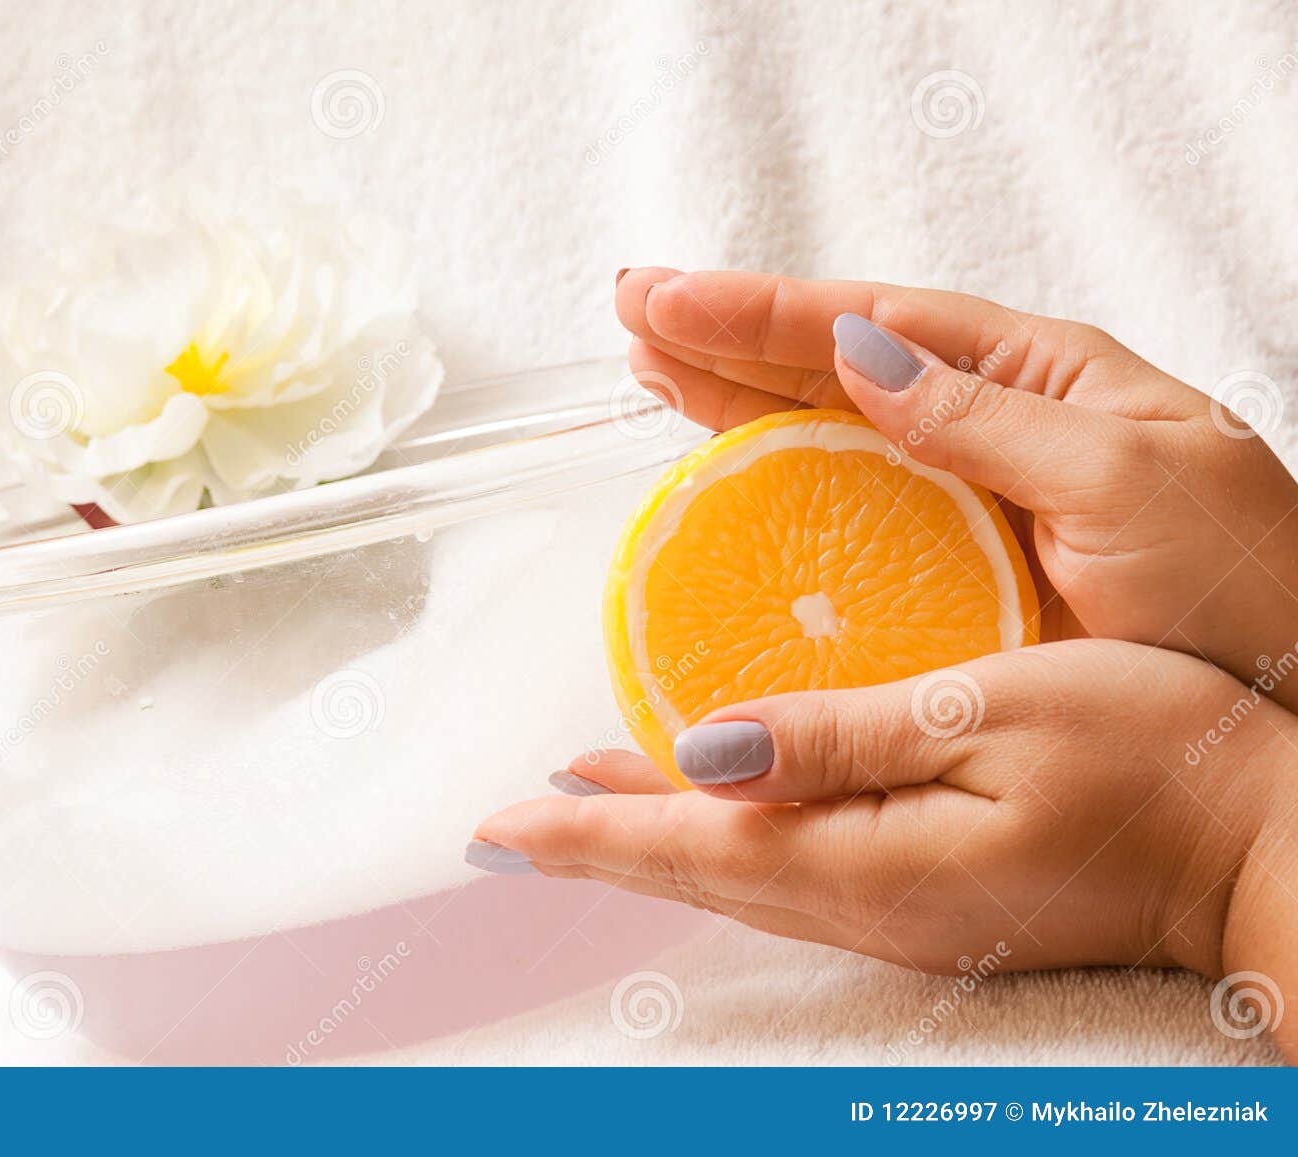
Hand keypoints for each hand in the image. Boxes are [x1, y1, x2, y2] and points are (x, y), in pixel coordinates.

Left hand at [470, 640, 1297, 1058]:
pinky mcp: (930, 899)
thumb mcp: (994, 713)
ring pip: (735, 881)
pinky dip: (723, 847)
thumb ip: (840, 738)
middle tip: (510, 824)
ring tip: (580, 805)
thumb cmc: (1152, 760)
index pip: (684, 848)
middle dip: (593, 844)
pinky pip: (788, 876)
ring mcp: (898, 911)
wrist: (1265, 847)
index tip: (493, 825)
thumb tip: (704, 751)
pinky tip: (714, 813)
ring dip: (649, 846)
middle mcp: (865, 903)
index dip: (581, 831)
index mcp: (866, 858)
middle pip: (693, 876)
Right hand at [615, 269, 1297, 710]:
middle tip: (632, 316)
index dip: (767, 311)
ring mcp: (967, 502)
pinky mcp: (953, 579)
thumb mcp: (1128, 476)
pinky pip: (850, 524)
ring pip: (831, 435)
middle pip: (837, 366)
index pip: (881, 321)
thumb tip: (859, 351)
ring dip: (737, 404)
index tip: (671, 299)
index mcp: (1042, 378)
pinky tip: (723, 483)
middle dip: (731, 340)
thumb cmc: (1246, 584)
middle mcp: (993, 427)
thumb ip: (986, 417)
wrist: (1291, 712)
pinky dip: (779, 499)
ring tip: (652, 372)